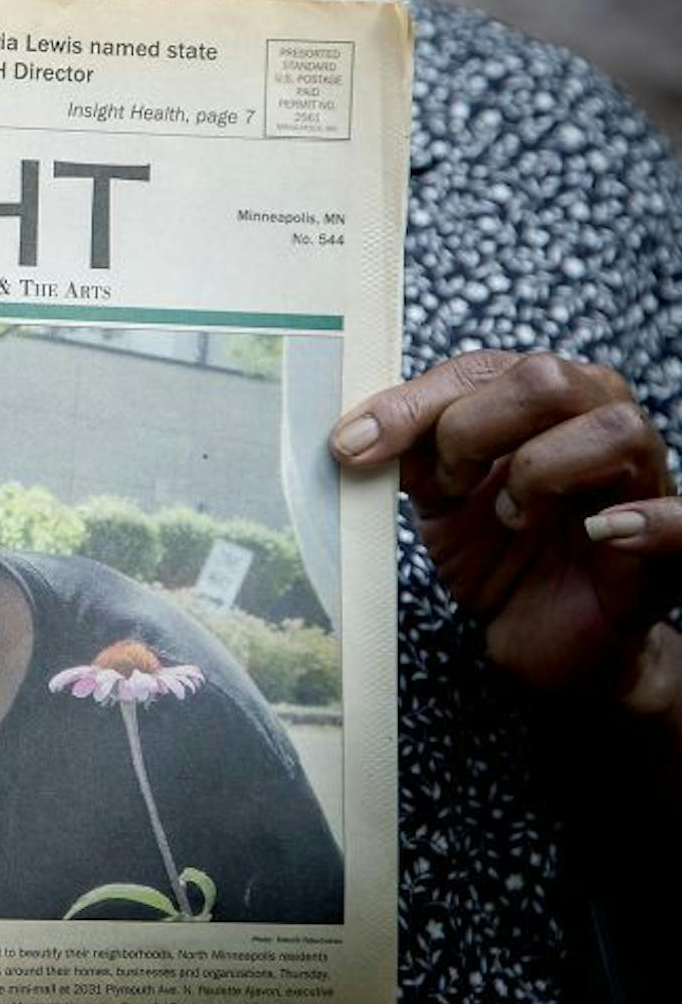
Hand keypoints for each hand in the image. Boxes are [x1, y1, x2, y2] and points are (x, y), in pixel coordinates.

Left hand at [331, 351, 676, 693]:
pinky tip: (603, 533)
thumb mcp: (438, 498)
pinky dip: (648, 522)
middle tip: (446, 486)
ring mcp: (642, 480)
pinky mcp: (668, 548)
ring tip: (511, 517)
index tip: (352, 444)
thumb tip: (356, 432)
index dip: (412, 403)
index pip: (479, 368)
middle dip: (471, 429)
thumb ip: (409, 454)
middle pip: (545, 379)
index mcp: (540, 400)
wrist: (544, 635)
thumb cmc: (498, 552)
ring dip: (538, 472)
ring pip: (611, 429)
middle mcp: (597, 420)